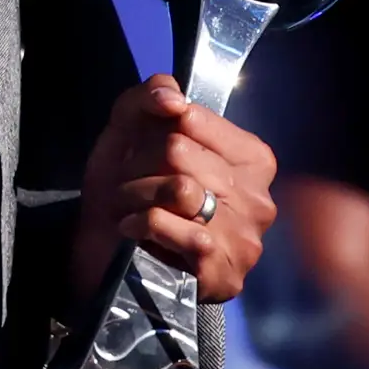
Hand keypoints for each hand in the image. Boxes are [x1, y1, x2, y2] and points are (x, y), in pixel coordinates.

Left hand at [71, 76, 277, 305]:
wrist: (108, 253)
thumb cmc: (131, 186)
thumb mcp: (133, 129)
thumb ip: (152, 95)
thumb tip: (174, 98)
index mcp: (253, 158)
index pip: (191, 119)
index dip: (154, 132)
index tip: (143, 149)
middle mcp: (259, 198)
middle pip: (180, 152)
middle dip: (138, 165)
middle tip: (127, 181)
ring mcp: (246, 238)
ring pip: (179, 189)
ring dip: (135, 194)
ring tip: (127, 204)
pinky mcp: (225, 273)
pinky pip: (175, 228)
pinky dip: (142, 223)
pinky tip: (133, 229)